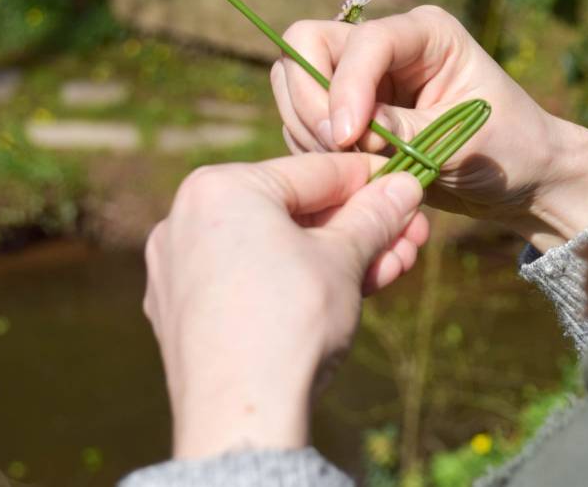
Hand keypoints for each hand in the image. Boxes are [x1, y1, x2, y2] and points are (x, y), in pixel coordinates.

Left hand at [143, 154, 427, 458]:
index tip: (408, 187)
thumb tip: (406, 184)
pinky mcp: (183, 311)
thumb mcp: (345, 258)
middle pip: (294, 212)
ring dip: (337, 257)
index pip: (314, 172)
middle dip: (359, 228)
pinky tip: (344, 292)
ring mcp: (179, 267)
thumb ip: (375, 215)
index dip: (371, 181)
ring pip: (275, 248)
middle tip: (408, 236)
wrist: (242, 414)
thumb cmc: (291, 320)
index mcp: (220, 186)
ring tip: (390, 268)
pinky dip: (295, 281)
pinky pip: (249, 278)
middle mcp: (186, 218)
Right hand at [272, 5, 587, 250]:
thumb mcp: (462, 141)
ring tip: (357, 172)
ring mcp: (363, 77)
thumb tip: (346, 132)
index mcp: (425, 32)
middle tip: (337, 152)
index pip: (363, 43)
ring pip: (295, 84)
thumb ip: (403, 132)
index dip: (344, 87)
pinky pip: (304, 121)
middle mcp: (387, 45)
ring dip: (311, 131)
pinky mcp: (351, 111)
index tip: (346, 138)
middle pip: (307, 45)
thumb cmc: (511, 149)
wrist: (522, 179)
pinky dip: (314, 150)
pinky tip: (352, 177)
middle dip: (312, 102)